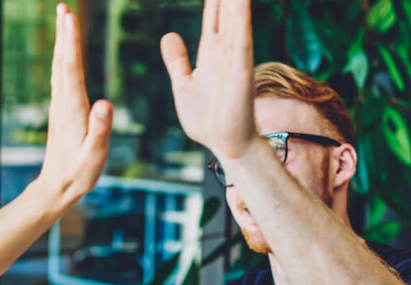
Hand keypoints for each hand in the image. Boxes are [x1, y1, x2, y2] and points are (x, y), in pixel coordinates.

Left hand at [30, 4, 112, 213]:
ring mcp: (60, 106)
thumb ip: (100, 129)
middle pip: (62, 60)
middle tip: (63, 7)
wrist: (57, 187)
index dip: (71, 41)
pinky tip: (65, 54)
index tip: (69, 17)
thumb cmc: (78, 172)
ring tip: (63, 21)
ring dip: (62, 42)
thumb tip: (105, 103)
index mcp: (72, 108)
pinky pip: (61, 77)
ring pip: (60, 66)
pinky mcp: (61, 111)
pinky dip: (63, 58)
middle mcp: (63, 102)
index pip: (71, 67)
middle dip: (63, 33)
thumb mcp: (95, 154)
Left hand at [160, 0, 257, 161]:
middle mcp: (225, 51)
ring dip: (236, 1)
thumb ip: (177, 61)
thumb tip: (169, 35)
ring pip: (235, 18)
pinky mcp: (240, 72)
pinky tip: (240, 3)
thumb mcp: (183, 85)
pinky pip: (241, 40)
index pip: (212, 15)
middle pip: (226, 9)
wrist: (224, 145)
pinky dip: (241, 20)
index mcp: (211, 53)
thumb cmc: (206, 120)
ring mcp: (234, 59)